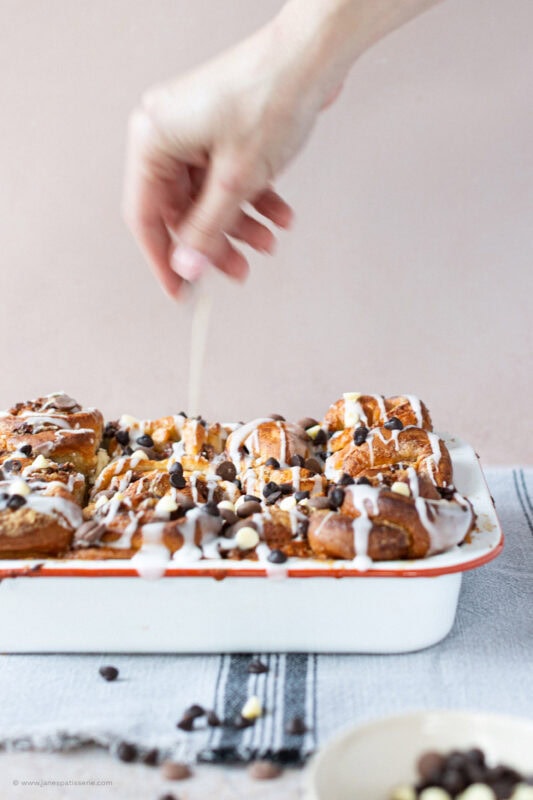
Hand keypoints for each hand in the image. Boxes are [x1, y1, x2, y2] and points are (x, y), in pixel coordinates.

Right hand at [123, 17, 341, 296]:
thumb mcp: (236, 179)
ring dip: (239, 224)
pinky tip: (278, 214)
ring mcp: (194, 132)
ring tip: (268, 241)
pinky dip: (251, 199)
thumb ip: (207, 229)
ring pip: (209, 197)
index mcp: (153, 138)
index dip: (163, 260)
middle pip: (182, 209)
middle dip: (215, 242)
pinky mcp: (219, 131)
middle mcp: (167, 133)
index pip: (145, 215)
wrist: (313, 56)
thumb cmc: (271, 96)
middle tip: (236, 271)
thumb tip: (187, 267)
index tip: (181, 291)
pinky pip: (226, 178)